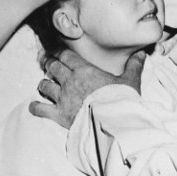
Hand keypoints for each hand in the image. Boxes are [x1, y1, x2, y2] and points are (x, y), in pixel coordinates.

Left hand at [29, 50, 145, 128]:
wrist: (113, 123)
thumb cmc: (121, 100)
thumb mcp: (130, 81)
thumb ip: (134, 66)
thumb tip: (142, 53)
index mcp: (85, 70)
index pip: (66, 56)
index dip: (61, 53)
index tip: (58, 52)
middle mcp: (70, 81)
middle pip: (53, 67)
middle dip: (50, 64)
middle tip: (48, 63)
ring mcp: (62, 98)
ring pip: (45, 85)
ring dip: (44, 84)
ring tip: (44, 84)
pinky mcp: (58, 115)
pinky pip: (40, 109)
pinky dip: (35, 107)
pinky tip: (34, 106)